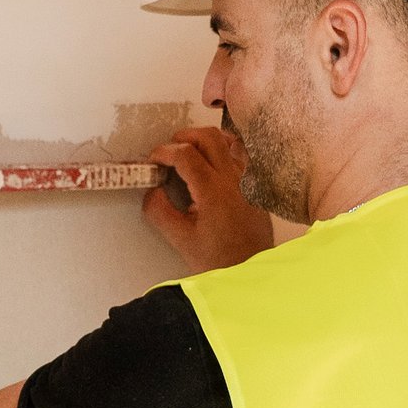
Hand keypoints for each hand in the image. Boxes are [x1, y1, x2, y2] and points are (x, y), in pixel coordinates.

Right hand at [143, 129, 274, 273]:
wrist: (252, 271)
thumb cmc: (218, 259)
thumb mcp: (181, 240)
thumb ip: (159, 211)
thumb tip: (152, 190)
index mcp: (213, 190)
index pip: (185, 154)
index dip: (164, 152)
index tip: (153, 161)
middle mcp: (233, 178)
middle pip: (208, 137)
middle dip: (183, 137)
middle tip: (169, 151)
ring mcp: (247, 179)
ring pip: (227, 141)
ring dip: (204, 141)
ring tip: (190, 154)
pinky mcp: (254, 184)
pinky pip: (240, 155)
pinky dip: (223, 150)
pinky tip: (212, 163)